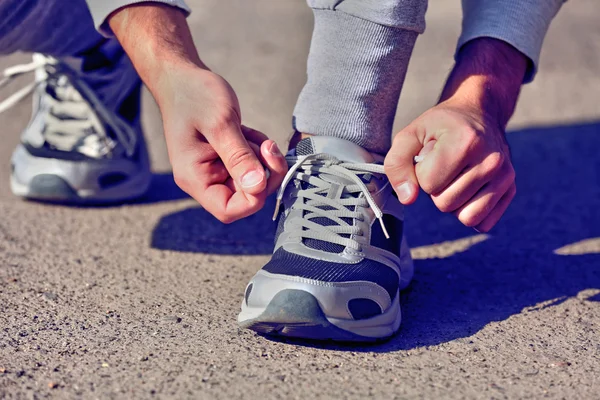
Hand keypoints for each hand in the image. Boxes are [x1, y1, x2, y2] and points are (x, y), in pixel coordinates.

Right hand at [157, 66, 287, 222]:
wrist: (181, 76)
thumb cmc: (194, 95)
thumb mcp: (221, 124)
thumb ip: (239, 157)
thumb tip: (257, 187)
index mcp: (195, 178)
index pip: (229, 210)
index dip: (253, 198)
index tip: (264, 171)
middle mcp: (204, 179)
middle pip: (245, 197)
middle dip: (264, 173)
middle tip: (269, 146)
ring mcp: (215, 170)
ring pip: (252, 180)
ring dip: (261, 158)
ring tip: (247, 131)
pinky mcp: (225, 158)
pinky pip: (251, 165)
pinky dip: (256, 149)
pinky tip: (245, 130)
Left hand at [384, 100, 515, 231]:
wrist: (478, 114)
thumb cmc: (439, 127)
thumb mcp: (410, 135)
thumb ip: (397, 165)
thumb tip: (408, 199)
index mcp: (465, 141)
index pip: (428, 183)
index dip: (422, 173)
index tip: (431, 156)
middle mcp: (491, 160)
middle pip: (445, 204)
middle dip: (437, 189)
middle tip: (445, 167)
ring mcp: (505, 176)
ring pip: (466, 217)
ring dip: (453, 202)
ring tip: (456, 177)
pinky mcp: (511, 189)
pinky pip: (483, 223)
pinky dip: (469, 211)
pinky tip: (468, 190)